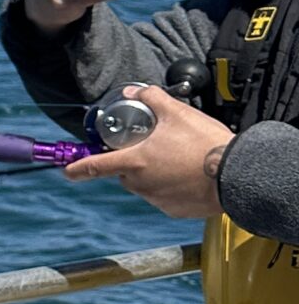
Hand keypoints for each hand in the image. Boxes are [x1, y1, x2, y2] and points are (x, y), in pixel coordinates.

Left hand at [65, 84, 231, 218]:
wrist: (237, 174)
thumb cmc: (205, 144)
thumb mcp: (176, 112)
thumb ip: (150, 99)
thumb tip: (133, 93)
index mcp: (135, 162)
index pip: (96, 166)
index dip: (78, 168)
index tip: (67, 171)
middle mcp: (141, 184)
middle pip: (125, 173)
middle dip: (133, 161)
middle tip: (154, 147)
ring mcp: (158, 200)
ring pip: (146, 185)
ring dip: (154, 173)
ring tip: (179, 159)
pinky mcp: (175, 210)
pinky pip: (166, 197)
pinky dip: (172, 187)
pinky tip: (189, 175)